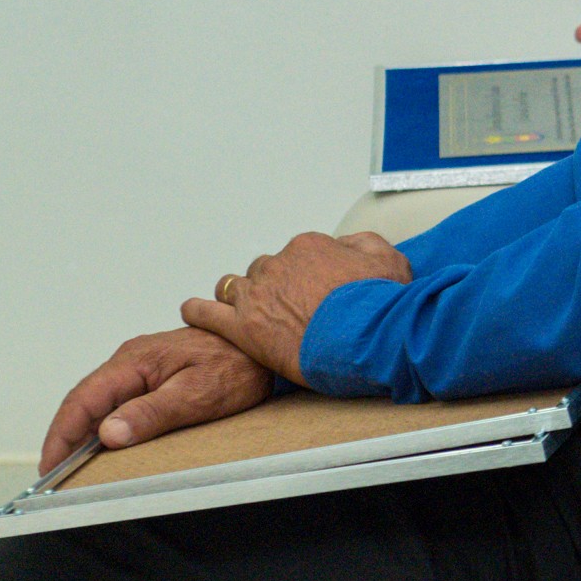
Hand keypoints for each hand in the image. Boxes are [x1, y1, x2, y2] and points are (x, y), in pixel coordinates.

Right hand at [40, 328, 271, 474]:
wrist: (264, 347)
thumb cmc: (237, 366)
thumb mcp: (195, 395)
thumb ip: (151, 414)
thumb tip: (107, 433)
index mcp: (134, 362)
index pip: (83, 399)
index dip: (61, 434)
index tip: (50, 465)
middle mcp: (131, 361)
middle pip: (85, 402)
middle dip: (66, 438)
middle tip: (56, 476)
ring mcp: (141, 367)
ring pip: (101, 403)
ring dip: (84, 433)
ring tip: (74, 467)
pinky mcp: (154, 376)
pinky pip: (119, 402)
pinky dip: (105, 426)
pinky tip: (107, 447)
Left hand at [181, 229, 412, 382]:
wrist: (367, 335)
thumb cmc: (380, 302)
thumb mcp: (389, 259)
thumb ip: (363, 245)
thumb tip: (346, 246)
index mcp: (309, 247)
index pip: (296, 256)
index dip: (304, 276)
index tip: (313, 292)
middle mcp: (278, 264)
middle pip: (264, 271)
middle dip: (271, 287)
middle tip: (283, 308)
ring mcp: (258, 295)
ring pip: (234, 288)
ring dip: (238, 297)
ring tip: (241, 310)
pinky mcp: (244, 327)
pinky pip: (209, 313)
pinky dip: (198, 311)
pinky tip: (192, 311)